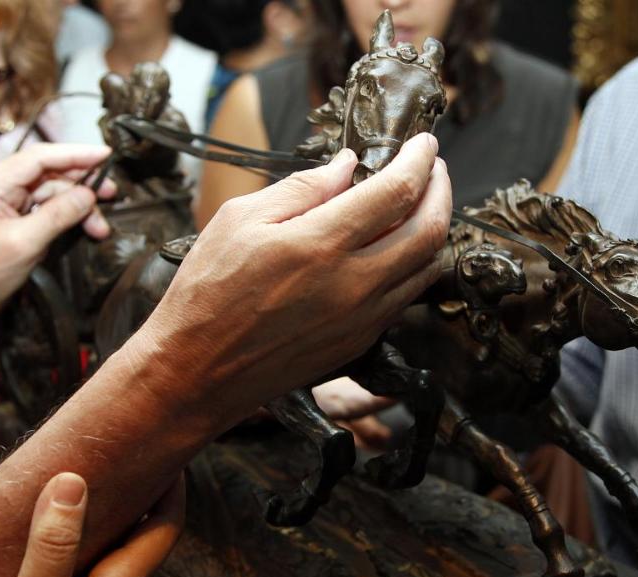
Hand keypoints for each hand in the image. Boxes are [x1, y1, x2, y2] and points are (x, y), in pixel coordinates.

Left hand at [0, 143, 116, 322]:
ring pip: (52, 191)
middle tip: (111, 191)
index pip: (38, 157)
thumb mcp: (25, 243)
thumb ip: (58, 215)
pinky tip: (85, 226)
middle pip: (48, 172)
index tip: (104, 155)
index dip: (74, 154)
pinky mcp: (13, 214)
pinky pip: (46, 206)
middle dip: (81, 183)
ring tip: (99, 226)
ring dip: (78, 206)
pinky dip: (67, 215)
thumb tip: (88, 194)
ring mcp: (4, 199)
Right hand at [0, 471, 184, 576]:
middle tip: (125, 454)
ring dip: (116, 514)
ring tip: (92, 483)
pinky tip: (61, 535)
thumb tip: (71, 484)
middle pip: (149, 532)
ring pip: (123, 549)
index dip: (172, 482)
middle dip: (144, 491)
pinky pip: (100, 567)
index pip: (167, 523)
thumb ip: (53, 546)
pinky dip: (91, 540)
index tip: (163, 447)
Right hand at [133, 133, 451, 424]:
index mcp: (320, 245)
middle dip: (440, 190)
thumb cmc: (207, 294)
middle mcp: (353, 284)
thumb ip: (301, 189)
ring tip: (419, 205)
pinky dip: (413, 266)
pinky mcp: (358, 343)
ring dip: (433, 229)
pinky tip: (394, 249)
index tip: (423, 142)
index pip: (397, 191)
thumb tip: (346, 166)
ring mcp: (361, 319)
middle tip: (432, 168)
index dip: (420, 160)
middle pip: (430, 231)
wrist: (197, 372)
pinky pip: (404, 297)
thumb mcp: (238, 220)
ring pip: (426, 269)